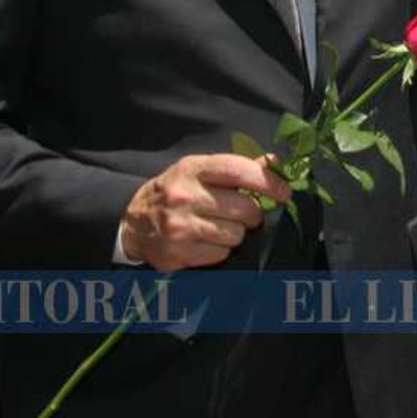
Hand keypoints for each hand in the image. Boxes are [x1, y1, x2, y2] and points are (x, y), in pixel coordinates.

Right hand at [119, 153, 291, 270]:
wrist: (132, 221)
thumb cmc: (176, 190)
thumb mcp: (200, 170)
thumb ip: (237, 167)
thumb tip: (275, 163)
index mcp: (193, 169)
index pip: (239, 171)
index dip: (268, 182)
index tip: (284, 192)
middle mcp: (184, 197)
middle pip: (244, 209)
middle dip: (252, 212)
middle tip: (244, 212)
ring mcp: (179, 227)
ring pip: (236, 235)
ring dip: (236, 233)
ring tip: (220, 225)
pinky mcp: (176, 254)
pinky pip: (220, 255)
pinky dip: (220, 249)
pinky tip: (206, 240)